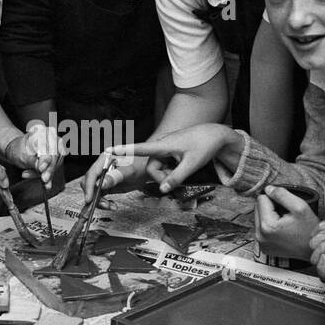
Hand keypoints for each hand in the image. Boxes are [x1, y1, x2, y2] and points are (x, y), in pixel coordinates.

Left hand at [4, 121, 64, 185]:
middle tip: (44, 179)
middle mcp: (52, 139)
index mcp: (42, 132)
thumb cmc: (18, 150)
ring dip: (48, 174)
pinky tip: (47, 186)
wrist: (17, 151)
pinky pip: (54, 169)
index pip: (48, 146)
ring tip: (42, 182)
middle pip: (55, 156)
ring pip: (56, 164)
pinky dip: (49, 178)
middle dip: (49, 169)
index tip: (41, 168)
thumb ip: (32, 161)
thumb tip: (42, 168)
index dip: (46, 159)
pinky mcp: (56, 159)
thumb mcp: (22, 155)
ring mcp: (56, 149)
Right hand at [81, 149, 144, 201]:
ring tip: (110, 206)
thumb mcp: (129, 171)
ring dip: (99, 201)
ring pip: (94, 191)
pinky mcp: (107, 185)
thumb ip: (115, 177)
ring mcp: (104, 176)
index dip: (89, 187)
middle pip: (89, 183)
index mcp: (105, 159)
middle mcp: (101, 167)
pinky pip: (100, 195)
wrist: (149, 169)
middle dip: (94, 196)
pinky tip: (112, 205)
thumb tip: (99, 185)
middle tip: (103, 205)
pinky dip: (104, 202)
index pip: (92, 174)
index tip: (89, 199)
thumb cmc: (141, 165)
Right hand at [110, 124, 236, 195]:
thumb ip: (176, 178)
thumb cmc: (203, 145)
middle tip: (177, 182)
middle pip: (151, 167)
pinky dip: (171, 170)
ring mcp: (164, 148)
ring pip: (157, 167)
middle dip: (161, 177)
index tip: (109, 150)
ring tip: (183, 172)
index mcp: (163, 145)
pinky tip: (182, 167)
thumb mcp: (191, 165)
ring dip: (167, 174)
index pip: (140, 148)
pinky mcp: (168, 151)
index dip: (124, 150)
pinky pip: (163, 165)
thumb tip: (163, 189)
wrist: (215, 135)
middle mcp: (161, 145)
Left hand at [255, 185, 319, 258]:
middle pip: (258, 208)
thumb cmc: (309, 230)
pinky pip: (262, 229)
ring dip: (270, 217)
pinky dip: (270, 227)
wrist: (314, 249)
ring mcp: (261, 243)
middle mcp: (260, 236)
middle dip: (271, 208)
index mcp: (267, 226)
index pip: (261, 199)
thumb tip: (268, 189)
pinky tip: (282, 230)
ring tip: (285, 223)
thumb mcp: (300, 207)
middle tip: (286, 216)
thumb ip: (282, 194)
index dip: (275, 199)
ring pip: (259, 218)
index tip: (286, 208)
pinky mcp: (264, 247)